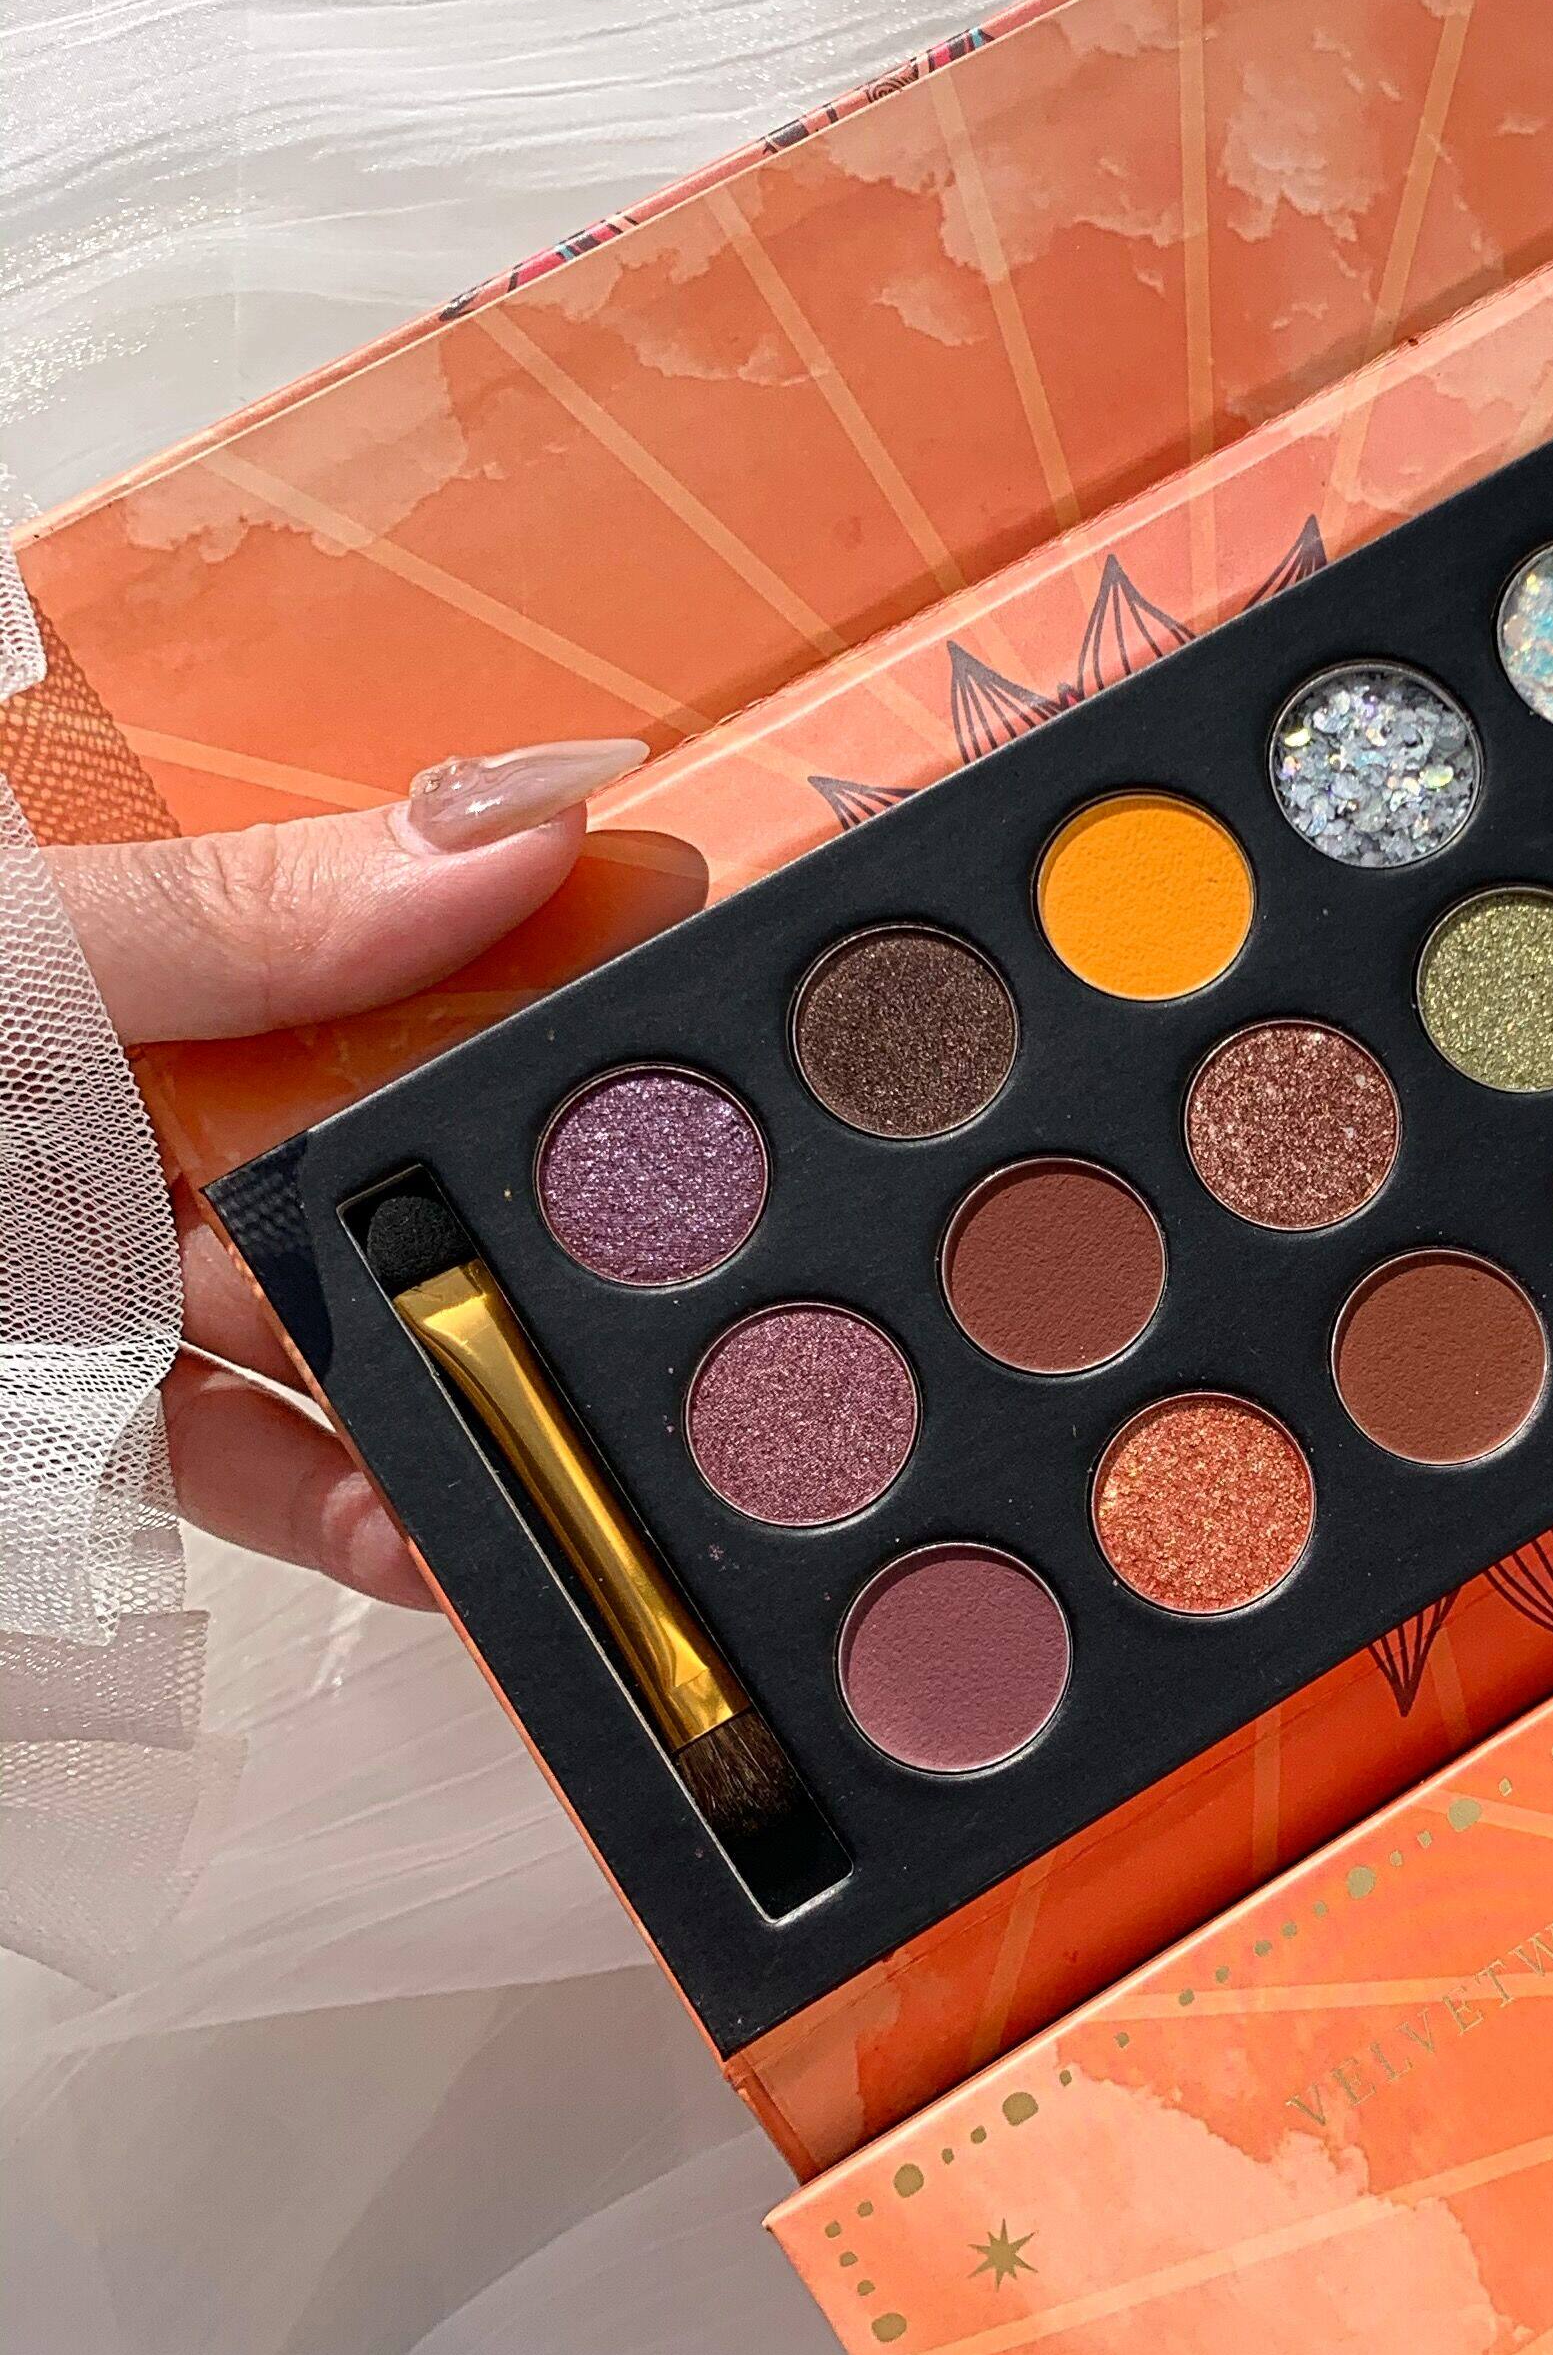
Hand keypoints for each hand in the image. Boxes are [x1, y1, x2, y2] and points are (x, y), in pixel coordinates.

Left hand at [48, 737, 646, 1606]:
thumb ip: (222, 912)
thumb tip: (517, 816)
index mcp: (115, 933)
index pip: (380, 928)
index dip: (538, 963)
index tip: (688, 1007)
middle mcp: (121, 1077)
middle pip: (376, 1142)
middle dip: (522, 1216)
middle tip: (661, 1278)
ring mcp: (86, 1243)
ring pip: (322, 1322)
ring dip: (452, 1394)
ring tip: (570, 1457)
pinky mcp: (56, 1391)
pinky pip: (225, 1455)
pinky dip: (336, 1503)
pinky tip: (429, 1538)